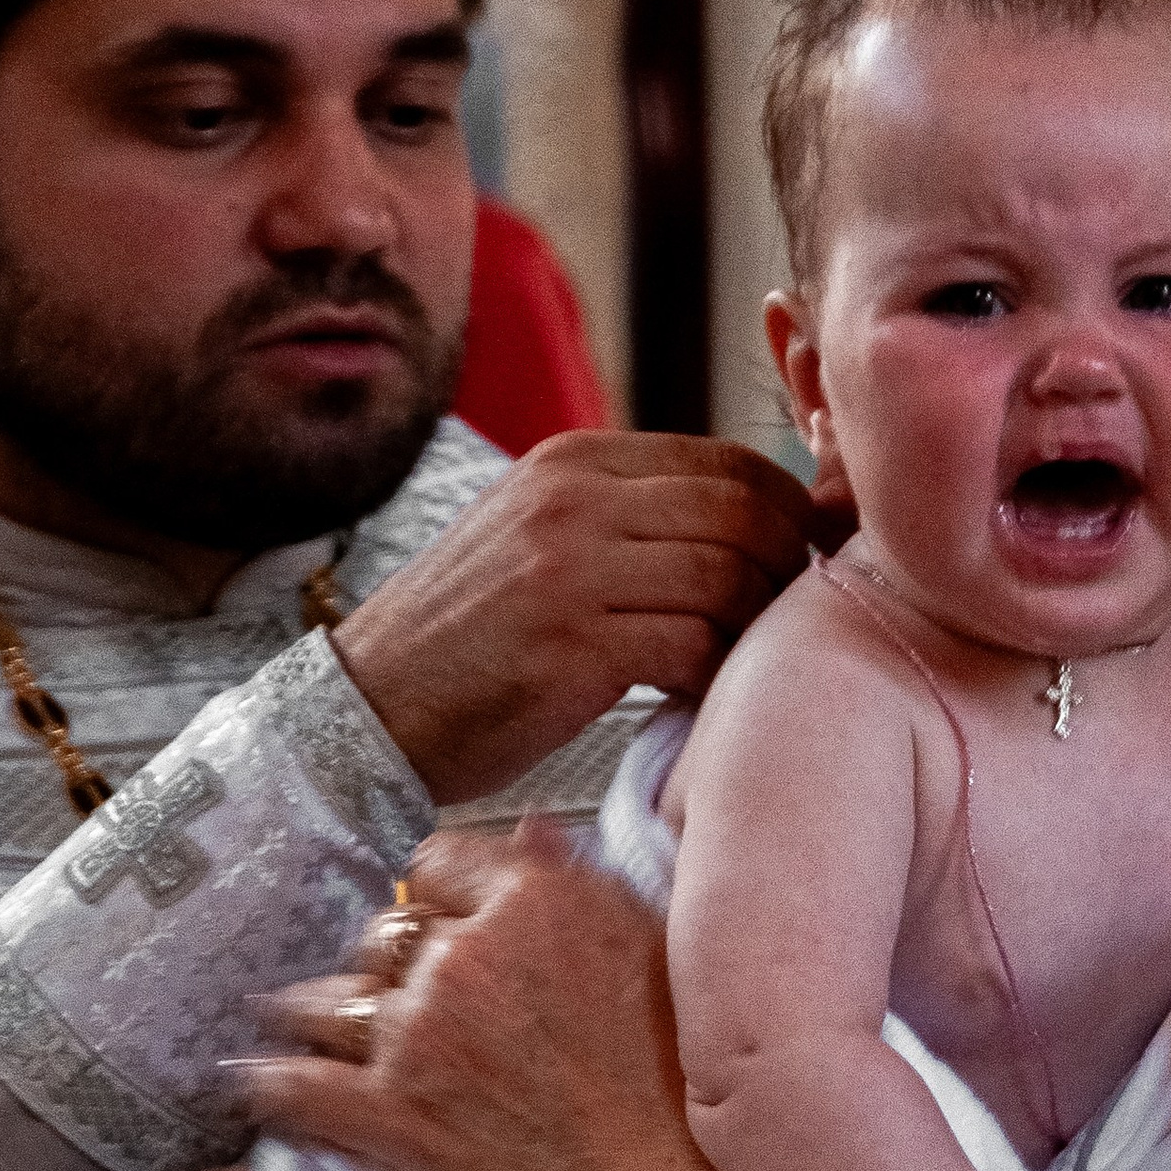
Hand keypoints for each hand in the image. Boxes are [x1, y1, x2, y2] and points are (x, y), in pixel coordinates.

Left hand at [237, 823, 719, 1170]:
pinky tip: (248, 1076)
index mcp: (528, 902)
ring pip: (328, 997)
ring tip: (302, 1018)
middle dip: (392, 957)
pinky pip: (295, 1084)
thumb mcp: (640, 942)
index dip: (442, 892)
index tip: (444, 916)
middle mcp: (461, 956)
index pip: (438, 860)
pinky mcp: (387, 1112)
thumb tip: (529, 831)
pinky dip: (266, 1082)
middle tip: (407, 986)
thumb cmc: (667, 1068)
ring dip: (316, 1010)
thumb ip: (574, 879)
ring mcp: (416, 1035)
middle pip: (383, 928)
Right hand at [334, 430, 827, 805]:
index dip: (786, 512)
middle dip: (786, 569)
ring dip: (752, 630)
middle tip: (789, 623)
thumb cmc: (471, 639)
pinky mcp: (571, 644)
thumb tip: (757, 517)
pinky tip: (695, 699)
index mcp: (573, 461)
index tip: (804, 562)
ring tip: (740, 665)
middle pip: (741, 513)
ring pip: (728, 577)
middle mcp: (572, 500)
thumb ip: (630, 516)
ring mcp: (569, 568)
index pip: (726, 462)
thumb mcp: (542, 539)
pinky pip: (693, 646)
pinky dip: (714, 677)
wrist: (367, 709)